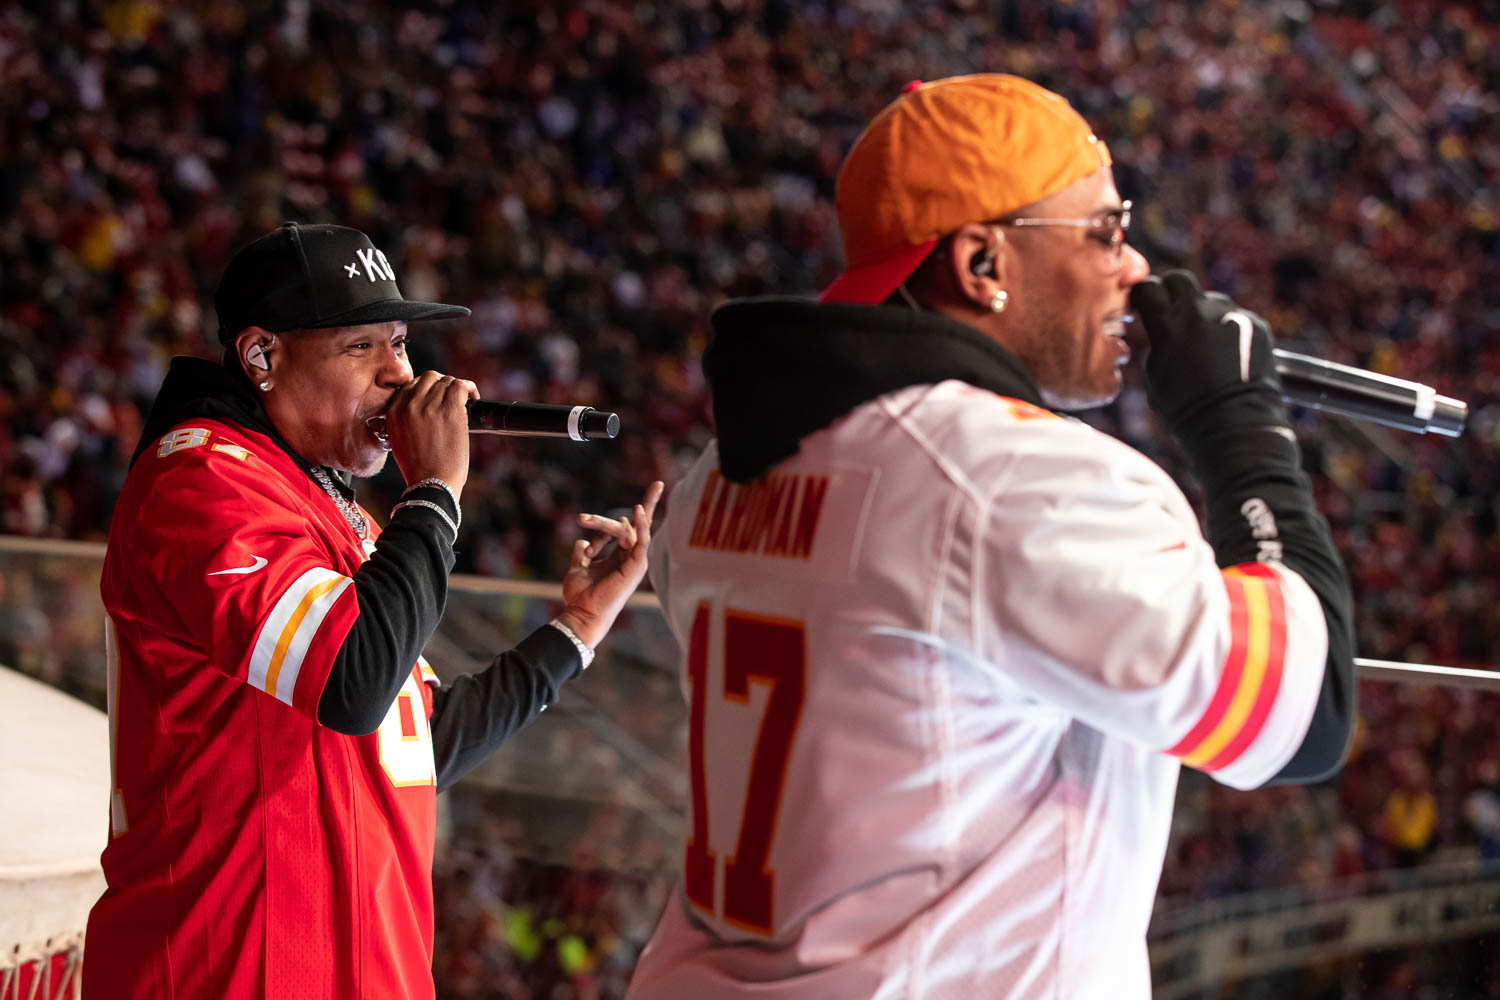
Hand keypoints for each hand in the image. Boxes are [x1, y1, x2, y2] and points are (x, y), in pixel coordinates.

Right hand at [383, 371, 478, 493]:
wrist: (431, 483)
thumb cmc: (419, 468)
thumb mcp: (398, 440)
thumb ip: (403, 420)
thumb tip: (418, 407)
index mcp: (394, 412)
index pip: (410, 385)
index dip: (426, 388)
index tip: (435, 397)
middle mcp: (409, 405)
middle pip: (428, 378)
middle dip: (440, 385)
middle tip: (450, 398)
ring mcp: (430, 406)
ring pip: (445, 381)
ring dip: (455, 389)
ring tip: (463, 400)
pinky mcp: (450, 410)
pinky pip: (460, 386)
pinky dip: (469, 388)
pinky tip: (474, 397)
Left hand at [555, 481, 665, 649]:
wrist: (582, 614)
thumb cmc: (581, 596)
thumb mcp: (579, 568)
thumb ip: (582, 553)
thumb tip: (580, 540)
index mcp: (621, 556)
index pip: (627, 527)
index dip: (604, 521)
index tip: (581, 522)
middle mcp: (632, 556)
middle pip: (633, 524)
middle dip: (622, 512)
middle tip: (582, 518)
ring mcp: (636, 561)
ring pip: (627, 530)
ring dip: (603, 525)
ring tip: (583, 520)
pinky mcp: (637, 566)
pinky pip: (642, 540)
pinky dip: (642, 525)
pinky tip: (638, 510)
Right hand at [1129, 270, 1282, 431]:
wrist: (1234, 423)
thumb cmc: (1186, 408)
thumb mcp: (1155, 375)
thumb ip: (1156, 342)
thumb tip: (1160, 327)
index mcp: (1168, 325)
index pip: (1148, 287)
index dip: (1144, 295)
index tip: (1145, 305)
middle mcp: (1199, 312)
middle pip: (1180, 280)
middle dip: (1172, 292)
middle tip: (1173, 313)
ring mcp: (1232, 315)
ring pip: (1211, 300)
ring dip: (1204, 315)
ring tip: (1207, 346)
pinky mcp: (1256, 323)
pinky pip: (1236, 317)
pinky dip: (1229, 331)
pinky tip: (1228, 356)